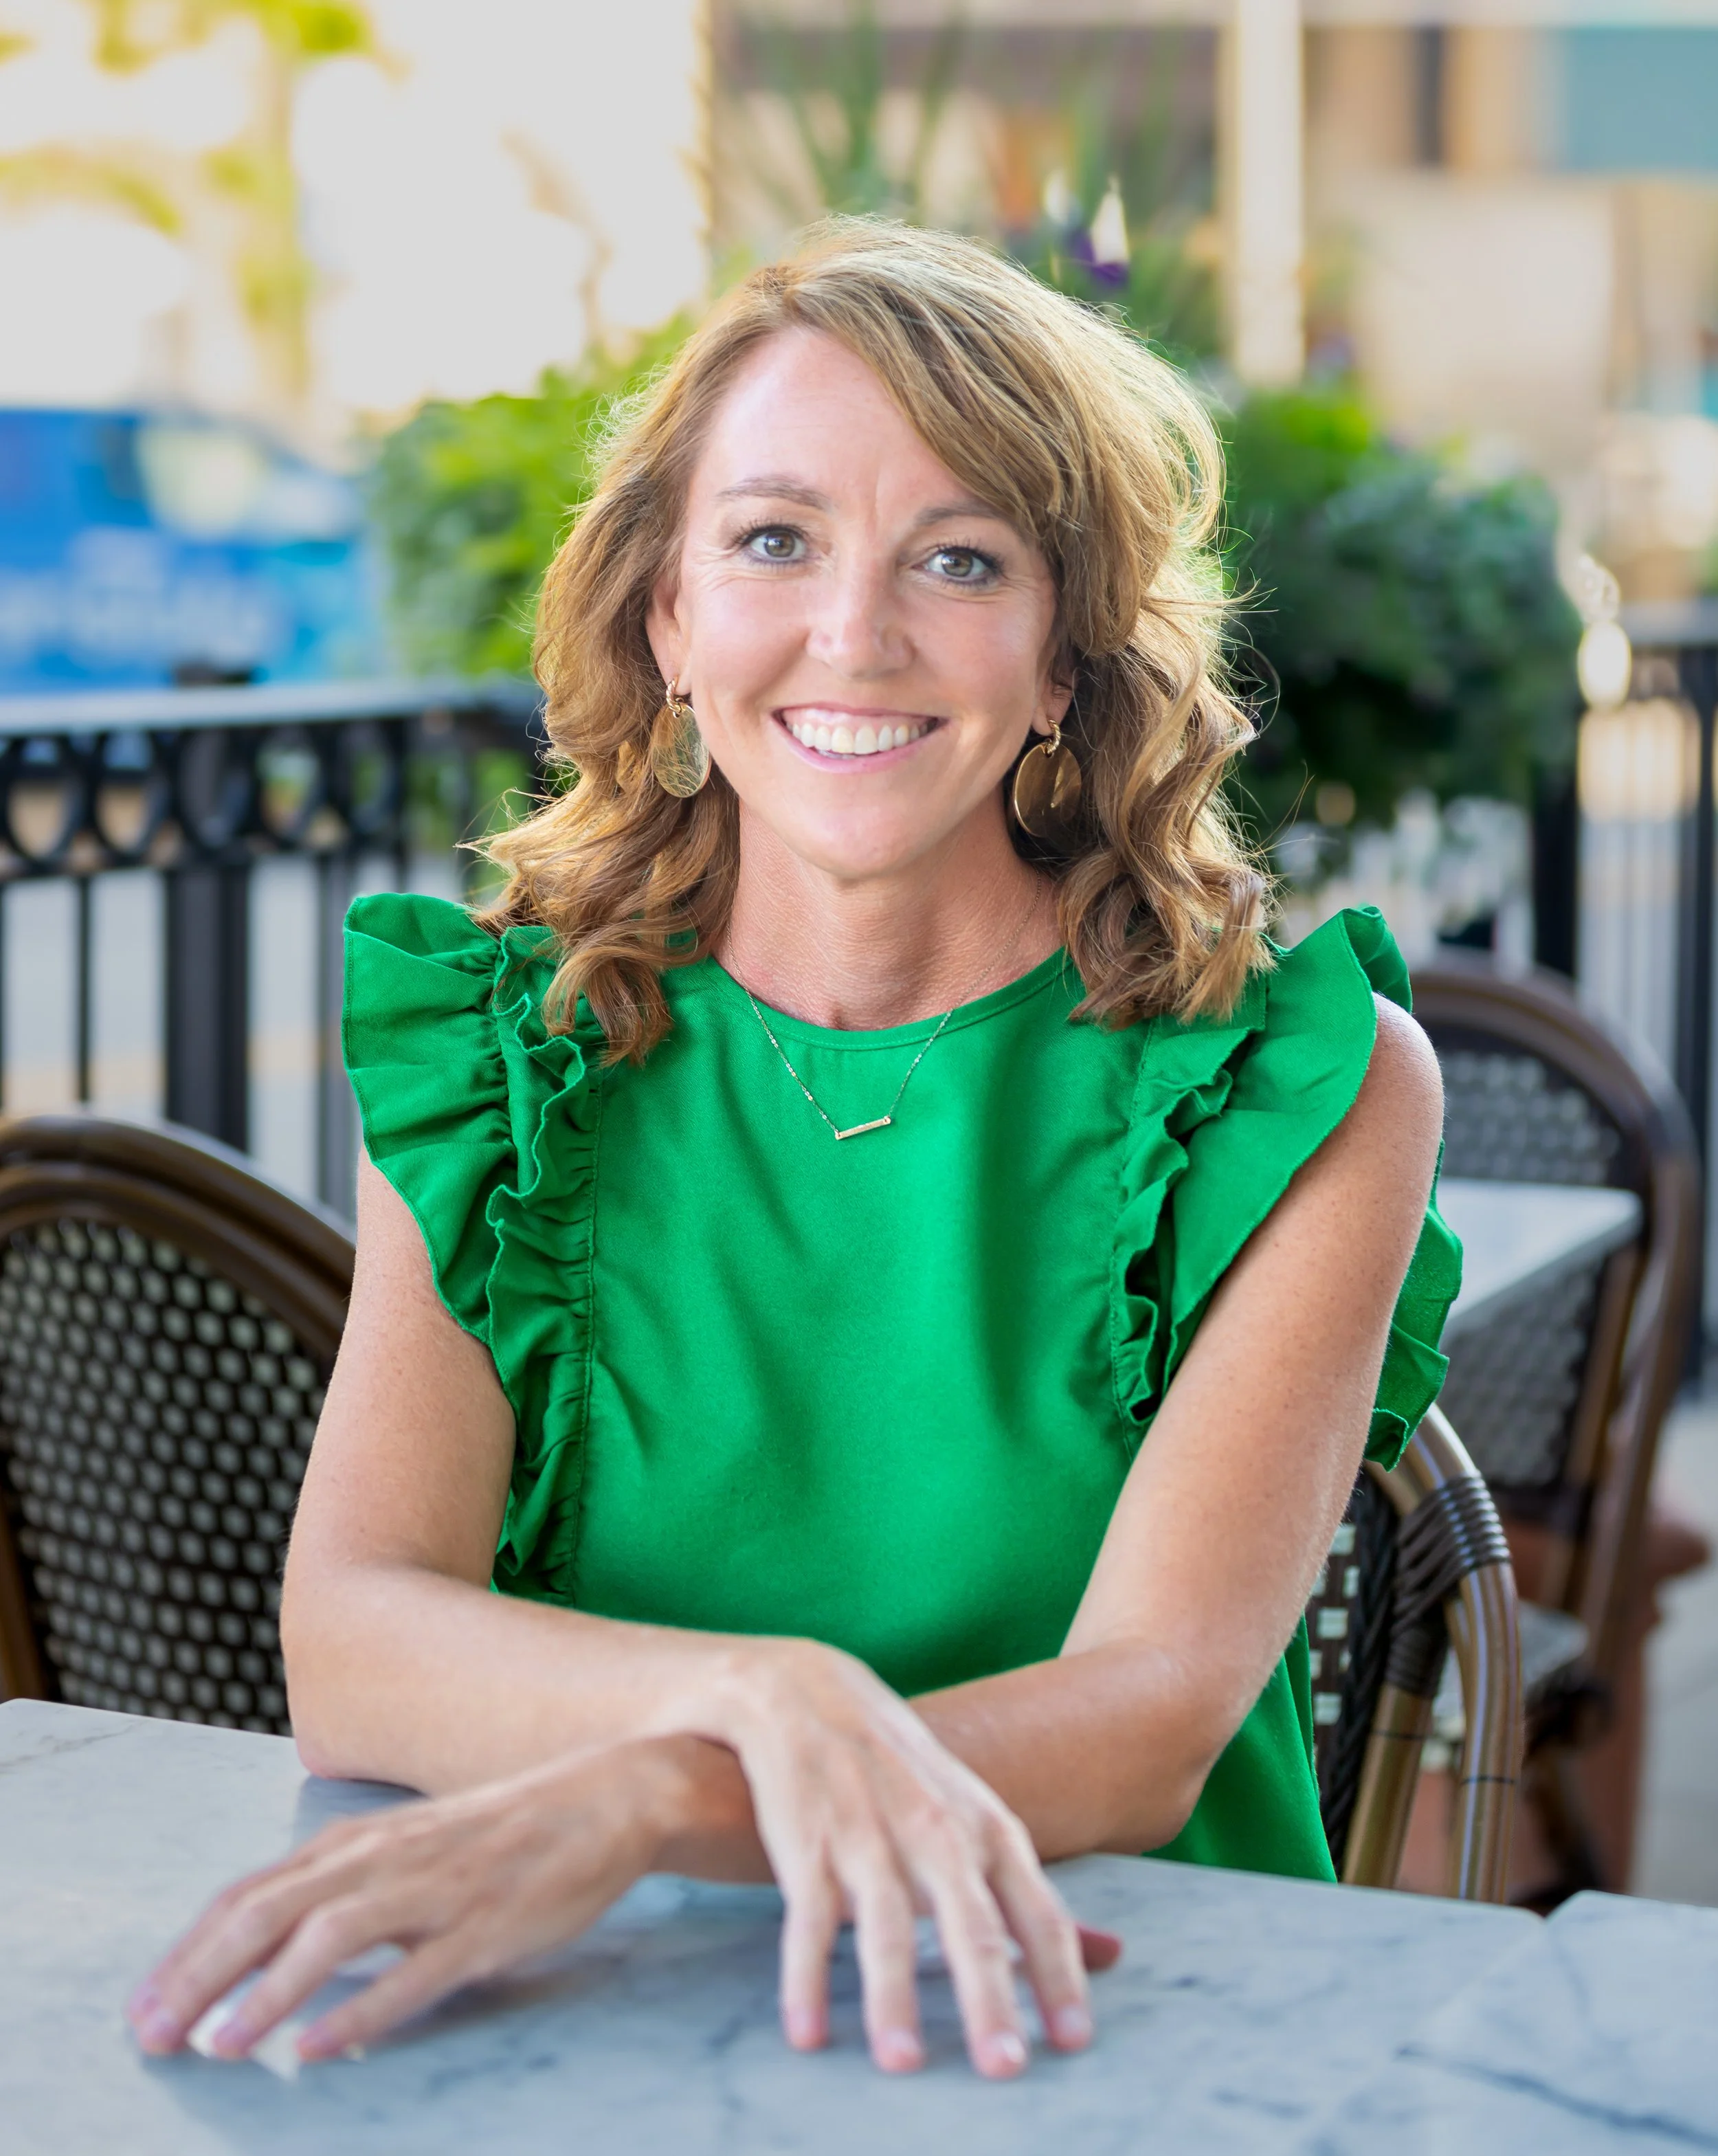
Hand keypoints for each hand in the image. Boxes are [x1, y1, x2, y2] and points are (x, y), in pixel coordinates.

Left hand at [126, 1738, 685, 2064]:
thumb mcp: (407, 1848)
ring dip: (266, 1994)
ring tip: (221, 2045)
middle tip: (151, 2037)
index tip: (144, 2005)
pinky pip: (413, 1973)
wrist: (601, 1799)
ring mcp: (435, 1892)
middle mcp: (385, 1860)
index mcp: (359, 1842)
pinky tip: (321, 2046)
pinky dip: (360, 2010)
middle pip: (270, 1913)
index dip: (190, 1951)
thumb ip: (344, 1887)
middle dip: (202, 1976)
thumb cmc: (499, 1833)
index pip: (251, 1894)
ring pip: (329, 1938)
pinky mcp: (483, 1928)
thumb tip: (271, 1949)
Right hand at [709, 1638, 1113, 2080]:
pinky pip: (808, 1918)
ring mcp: (870, 1834)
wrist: (805, 1694)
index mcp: (987, 1829)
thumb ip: (1034, 1895)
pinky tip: (806, 2032)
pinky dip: (807, 1976)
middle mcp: (936, 1832)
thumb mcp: (980, 1821)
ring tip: (901, 2062)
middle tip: (1004, 2067)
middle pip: (968, 1922)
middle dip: (988, 1997)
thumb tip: (1114, 1956)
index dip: (1057, 1977)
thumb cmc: (907, 1775)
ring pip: (887, 1922)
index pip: (1036, 1911)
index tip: (1073, 2042)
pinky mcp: (808, 1842)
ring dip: (893, 1995)